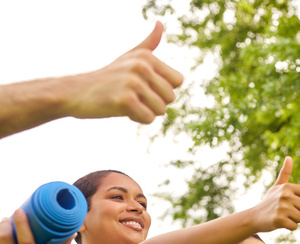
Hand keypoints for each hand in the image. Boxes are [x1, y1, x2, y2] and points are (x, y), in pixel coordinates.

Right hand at [69, 21, 183, 123]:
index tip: (145, 86)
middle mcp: (141, 66)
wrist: (76, 91)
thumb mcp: (129, 57)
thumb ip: (148, 44)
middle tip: (134, 95)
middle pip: (170, 98)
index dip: (163, 89)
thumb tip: (160, 23)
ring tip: (127, 101)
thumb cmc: (108, 77)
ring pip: (161, 110)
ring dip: (145, 111)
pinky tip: (121, 109)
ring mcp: (133, 83)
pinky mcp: (125, 100)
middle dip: (155, 102)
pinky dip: (137, 119)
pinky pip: (148, 118)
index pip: (178, 81)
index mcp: (146, 56)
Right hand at [252, 157, 299, 231]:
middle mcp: (285, 195)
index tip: (294, 201)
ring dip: (294, 220)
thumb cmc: (269, 201)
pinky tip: (280, 222)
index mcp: (287, 186)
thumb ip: (285, 173)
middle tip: (287, 210)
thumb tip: (289, 157)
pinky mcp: (279, 220)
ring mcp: (282, 208)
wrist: (254, 217)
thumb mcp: (277, 186)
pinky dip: (289, 227)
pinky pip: (294, 226)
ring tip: (283, 216)